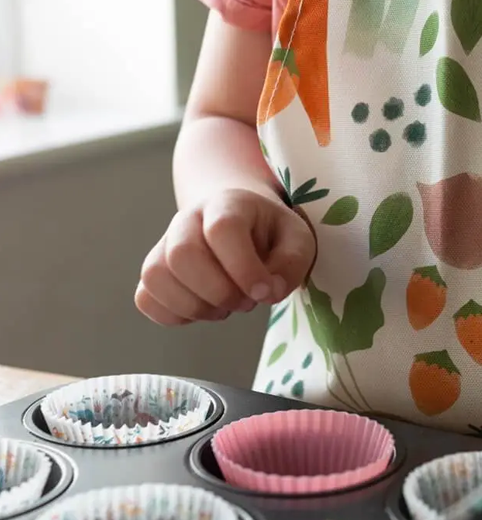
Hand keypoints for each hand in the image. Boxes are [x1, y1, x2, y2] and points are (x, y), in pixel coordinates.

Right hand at [135, 188, 315, 325]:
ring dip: (196, 306)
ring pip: (157, 276)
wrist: (242, 225)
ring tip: (225, 306)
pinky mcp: (154, 272)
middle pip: (182, 254)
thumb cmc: (272, 234)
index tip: (264, 292)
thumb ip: (291, 263)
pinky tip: (203, 309)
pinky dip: (175, 315)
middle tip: (246, 301)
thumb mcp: (297, 241)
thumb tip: (269, 292)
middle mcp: (188, 219)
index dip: (243, 268)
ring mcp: (165, 244)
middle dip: (218, 291)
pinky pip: (145, 298)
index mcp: (227, 204)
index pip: (222, 229)